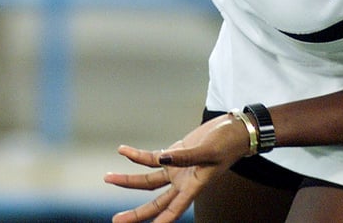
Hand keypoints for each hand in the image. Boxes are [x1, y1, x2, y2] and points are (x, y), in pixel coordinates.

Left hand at [104, 114, 249, 222]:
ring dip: (128, 180)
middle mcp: (183, 183)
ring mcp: (177, 169)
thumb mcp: (207, 150)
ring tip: (108, 178)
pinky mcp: (174, 154)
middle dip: (136, 213)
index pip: (174, 211)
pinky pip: (151, 158)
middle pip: (155, 203)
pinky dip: (136, 155)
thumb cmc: (227, 143)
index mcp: (194, 187)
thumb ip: (184, 156)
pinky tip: (123, 150)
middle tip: (117, 220)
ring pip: (148, 180)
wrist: (234, 130)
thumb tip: (162, 158)